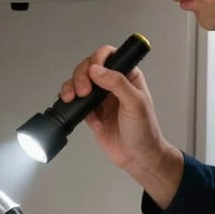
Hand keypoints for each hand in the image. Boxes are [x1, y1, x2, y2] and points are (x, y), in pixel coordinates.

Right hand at [60, 45, 183, 208]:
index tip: (93, 71)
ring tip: (72, 97)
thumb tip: (97, 70)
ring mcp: (101, 98)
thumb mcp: (136, 103)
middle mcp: (113, 84)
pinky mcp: (91, 113)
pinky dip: (70, 101)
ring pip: (79, 82)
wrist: (137, 158)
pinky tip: (72, 105)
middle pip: (89, 67)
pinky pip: (75, 101)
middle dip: (81, 75)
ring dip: (72, 86)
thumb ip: (117, 83)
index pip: (109, 56)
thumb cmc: (145, 131)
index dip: (97, 59)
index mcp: (128, 76)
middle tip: (83, 90)